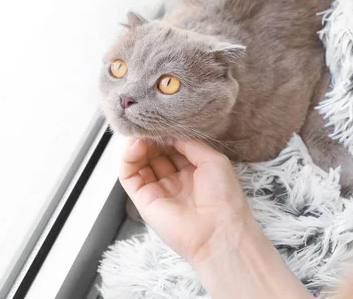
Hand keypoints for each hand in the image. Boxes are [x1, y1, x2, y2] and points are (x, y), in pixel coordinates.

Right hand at [119, 138, 253, 264]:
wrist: (219, 231)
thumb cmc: (224, 197)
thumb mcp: (213, 159)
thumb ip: (190, 143)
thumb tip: (170, 133)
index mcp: (195, 172)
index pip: (173, 147)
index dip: (166, 134)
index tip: (162, 121)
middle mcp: (176, 181)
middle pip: (155, 154)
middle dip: (151, 138)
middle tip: (148, 125)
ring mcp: (159, 191)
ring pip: (140, 163)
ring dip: (138, 146)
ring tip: (141, 134)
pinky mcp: (144, 201)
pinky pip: (129, 177)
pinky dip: (128, 159)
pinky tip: (135, 146)